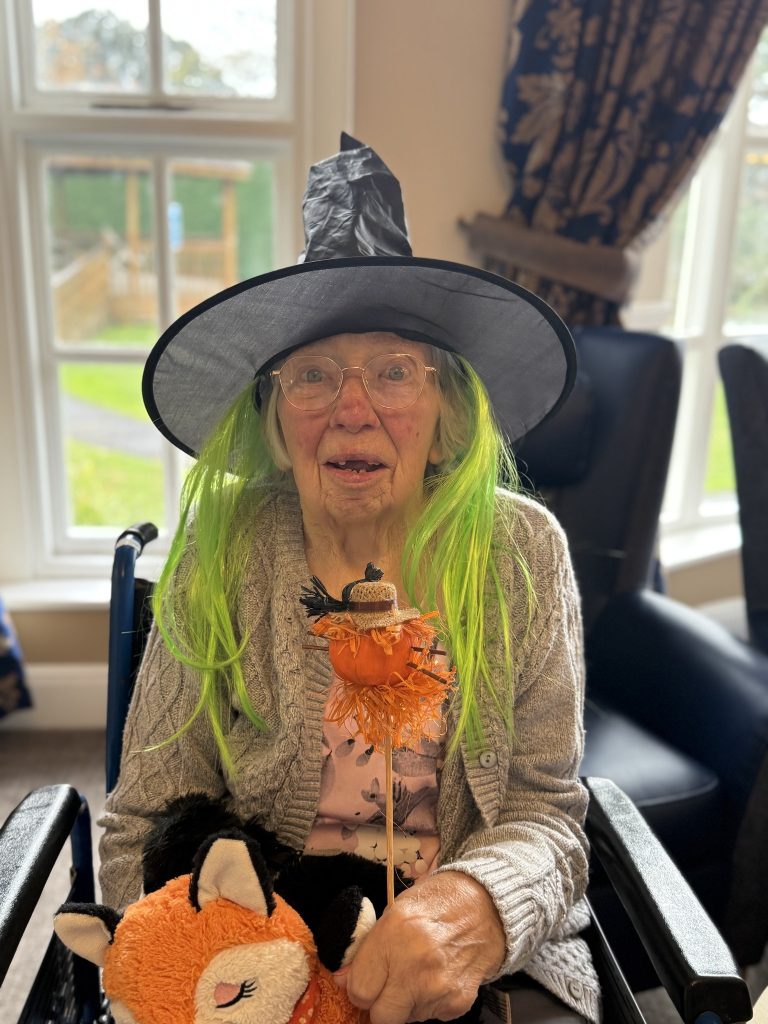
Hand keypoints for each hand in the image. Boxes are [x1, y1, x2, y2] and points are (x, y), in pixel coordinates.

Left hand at [335, 870, 505, 1023]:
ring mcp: (438, 987)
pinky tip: (438, 976)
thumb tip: (342, 981)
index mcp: (393, 934)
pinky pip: (431, 1016)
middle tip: (390, 984)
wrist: (484, 907)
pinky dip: (430, 1002)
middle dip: (381, 1004)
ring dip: (407, 1002)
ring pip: (406, 1018)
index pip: (360, 990)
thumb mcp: (394, 913)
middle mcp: (415, 964)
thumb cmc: (436, 905)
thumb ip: (367, 949)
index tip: (367, 981)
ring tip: (420, 972)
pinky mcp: (456, 1003)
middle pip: (381, 1016)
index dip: (360, 988)